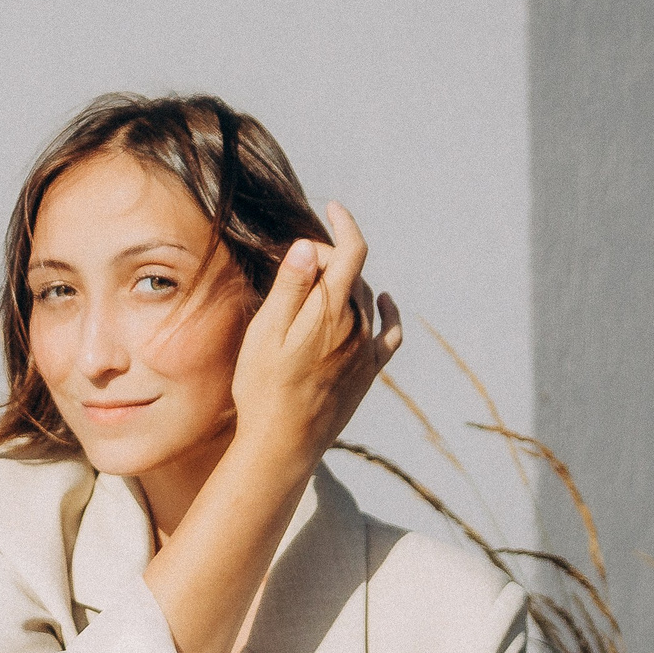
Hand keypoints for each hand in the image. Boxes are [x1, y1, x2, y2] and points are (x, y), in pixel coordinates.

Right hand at [229, 202, 402, 478]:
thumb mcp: (265, 334)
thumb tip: (306, 246)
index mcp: (332, 312)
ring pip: (365, 298)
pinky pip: (389, 332)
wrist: (283, 444)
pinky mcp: (369, 371)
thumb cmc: (264, 388)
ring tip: (315, 284)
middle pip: (353, 273)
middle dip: (329, 257)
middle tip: (293, 264)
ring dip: (346, 282)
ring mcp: (367, 350)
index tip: (331, 207)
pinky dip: (388, 311)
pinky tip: (383, 301)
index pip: (351, 252)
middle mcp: (358, 327)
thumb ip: (289, 289)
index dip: (344, 224)